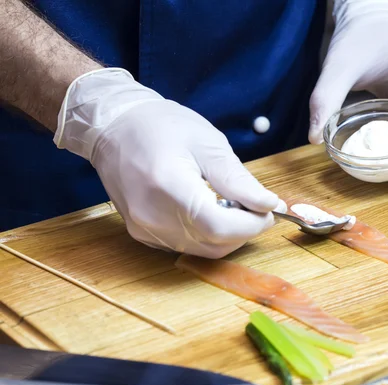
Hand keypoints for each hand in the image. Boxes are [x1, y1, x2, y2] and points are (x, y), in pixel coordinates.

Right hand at [55, 68, 282, 257]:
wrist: (113, 127)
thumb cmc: (160, 126)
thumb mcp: (207, 143)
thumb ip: (237, 179)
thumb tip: (268, 204)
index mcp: (168, 186)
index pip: (219, 227)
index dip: (251, 225)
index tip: (268, 210)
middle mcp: (151, 216)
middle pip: (213, 244)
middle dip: (244, 231)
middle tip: (256, 207)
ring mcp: (144, 228)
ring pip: (202, 250)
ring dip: (228, 235)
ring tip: (233, 206)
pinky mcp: (142, 233)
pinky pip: (185, 246)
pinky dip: (207, 235)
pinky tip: (210, 211)